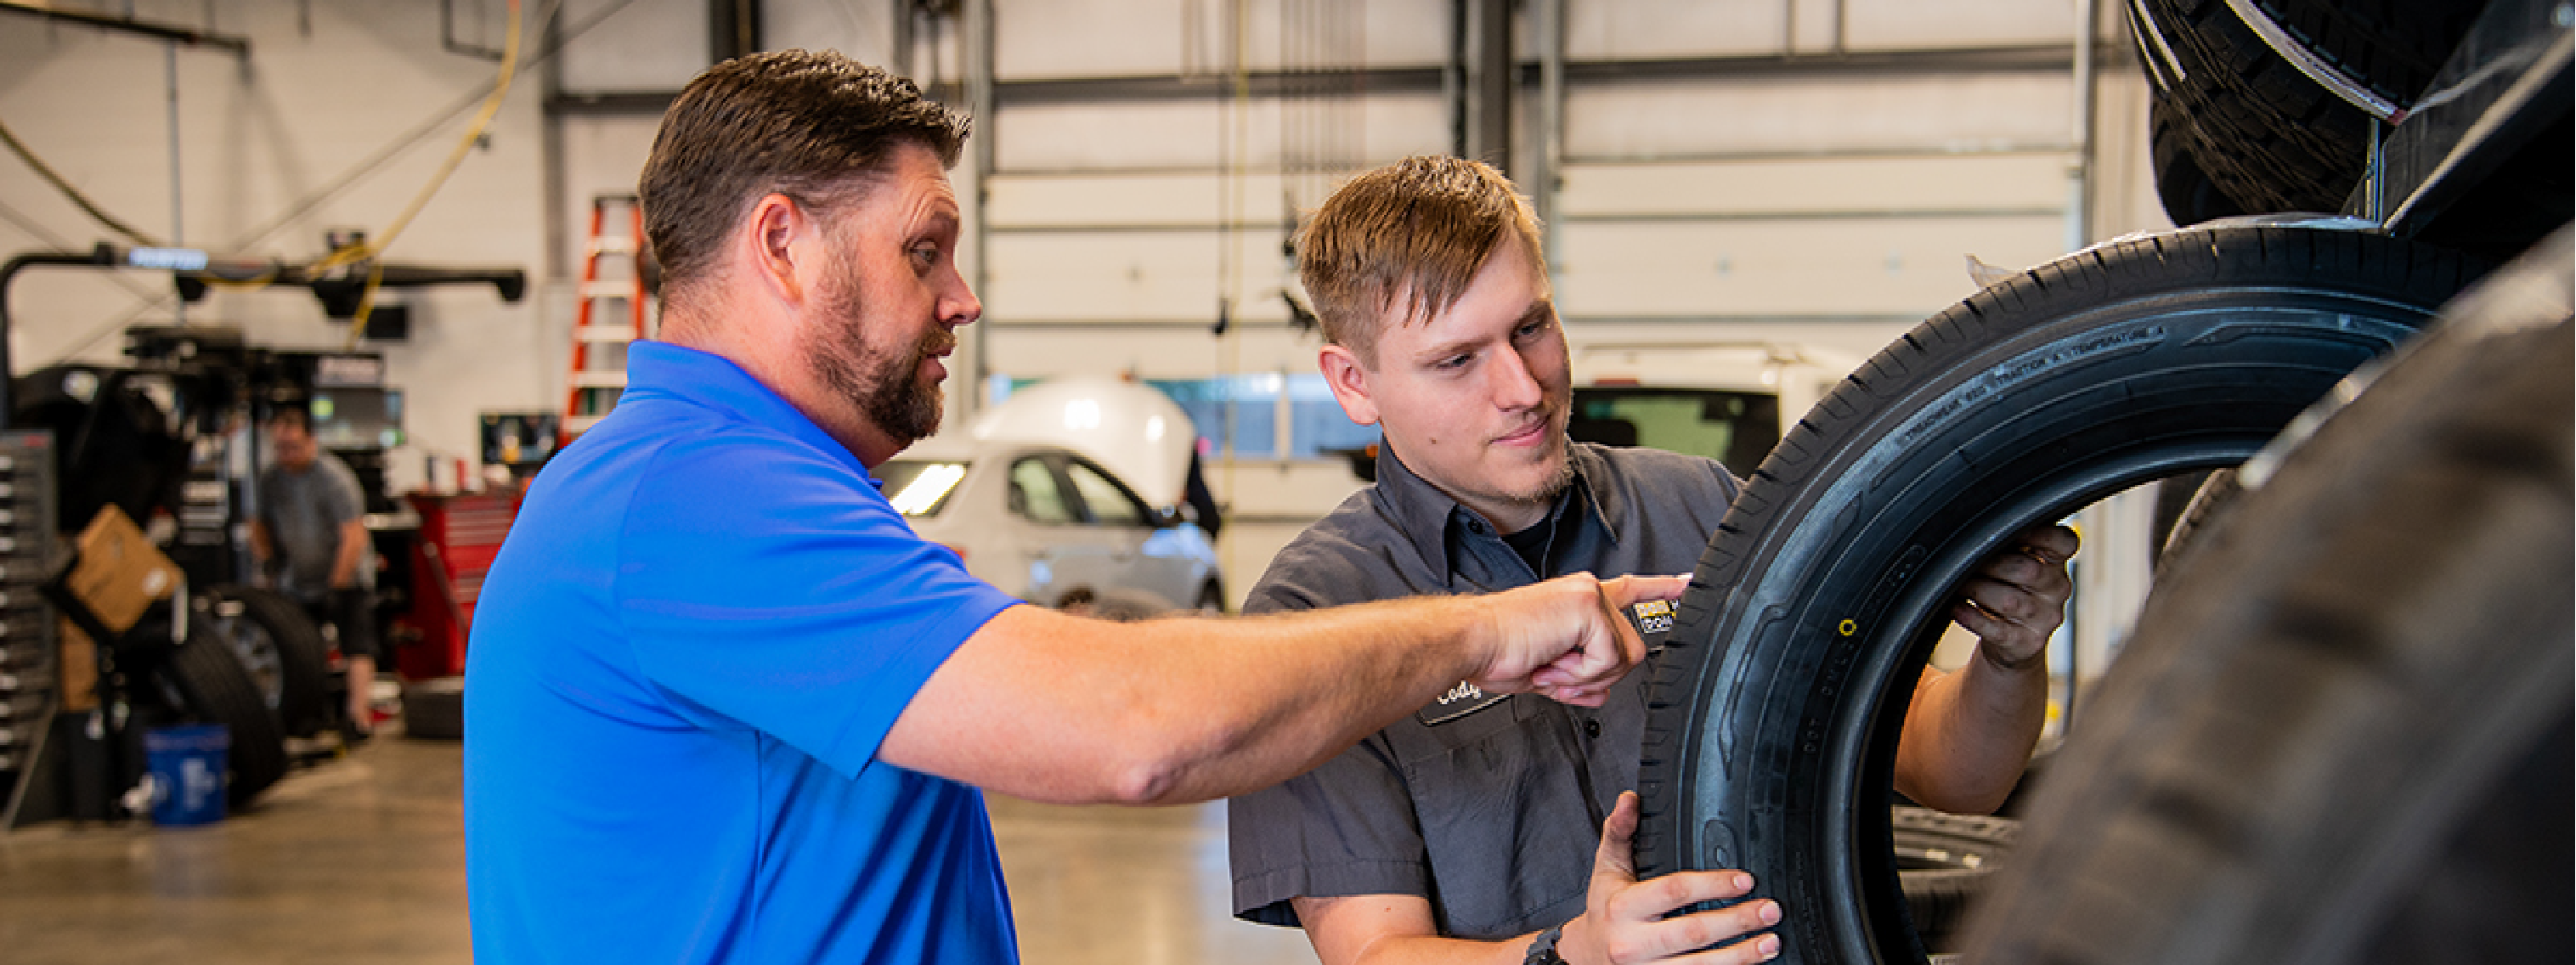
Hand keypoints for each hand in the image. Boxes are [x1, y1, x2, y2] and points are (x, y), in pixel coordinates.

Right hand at [1473, 573, 1686, 706]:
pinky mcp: (1589, 607)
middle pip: (1631, 649)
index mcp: (1578, 601)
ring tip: (1551, 664)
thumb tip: (1601, 692)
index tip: (1688, 582)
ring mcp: (1591, 596)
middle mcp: (1588, 592)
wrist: (1473, 643)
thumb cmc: (1498, 652)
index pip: (1629, 590)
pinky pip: (1608, 658)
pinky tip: (1553, 661)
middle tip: (1557, 672)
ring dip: (1587, 674)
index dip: (1662, 588)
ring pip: (1625, 657)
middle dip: (1598, 673)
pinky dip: (1581, 672)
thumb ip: (1580, 679)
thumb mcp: (1549, 672)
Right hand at [1557, 792, 1780, 963]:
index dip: (1713, 884)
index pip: (1674, 891)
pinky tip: (1751, 964)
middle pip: (1694, 932)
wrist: (1585, 959)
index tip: (1746, 880)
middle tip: (1770, 910)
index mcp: (1623, 907)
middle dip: (1738, 920)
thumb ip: (1620, 832)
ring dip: (1741, 955)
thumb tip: (1631, 799)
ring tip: (1771, 942)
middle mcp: (1632, 943)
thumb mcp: (1606, 869)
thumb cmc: (1604, 909)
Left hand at [1950, 524, 2077, 671]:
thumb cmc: (2010, 591)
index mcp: (2056, 564)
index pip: (2064, 542)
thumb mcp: (2017, 564)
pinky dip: (1972, 617)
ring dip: (1977, 590)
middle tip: (1966, 564)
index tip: (2013, 532)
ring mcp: (2045, 619)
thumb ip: (2010, 544)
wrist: (2014, 641)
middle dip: (1990, 565)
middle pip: (2027, 570)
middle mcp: (2057, 590)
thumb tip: (1977, 530)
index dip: (2041, 533)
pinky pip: (1996, 629)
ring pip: (2008, 600)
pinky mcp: (2027, 643)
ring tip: (1961, 586)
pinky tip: (1958, 608)